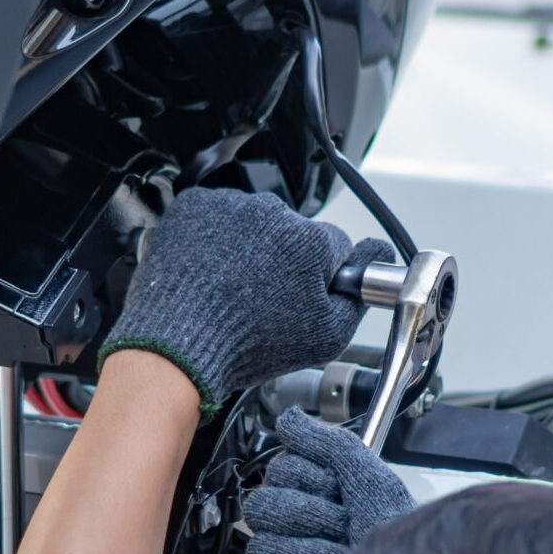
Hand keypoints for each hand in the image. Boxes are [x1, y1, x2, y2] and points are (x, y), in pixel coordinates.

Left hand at [100, 187, 393, 413]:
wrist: (178, 346)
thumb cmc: (244, 344)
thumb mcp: (326, 337)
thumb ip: (358, 295)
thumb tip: (375, 260)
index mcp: (309, 240)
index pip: (335, 246)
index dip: (322, 275)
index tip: (304, 293)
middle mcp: (270, 213)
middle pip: (293, 233)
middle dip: (285, 259)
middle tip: (263, 298)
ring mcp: (229, 207)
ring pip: (254, 224)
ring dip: (249, 246)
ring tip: (232, 288)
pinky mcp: (194, 207)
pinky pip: (216, 217)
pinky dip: (214, 238)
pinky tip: (211, 271)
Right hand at [240, 407, 415, 553]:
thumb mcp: (374, 487)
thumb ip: (332, 447)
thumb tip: (291, 419)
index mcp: (319, 501)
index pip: (280, 471)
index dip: (312, 482)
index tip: (339, 496)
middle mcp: (299, 534)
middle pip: (264, 507)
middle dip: (311, 521)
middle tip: (342, 534)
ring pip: (264, 548)